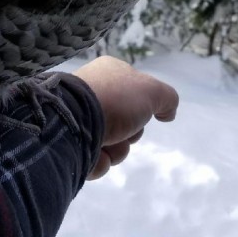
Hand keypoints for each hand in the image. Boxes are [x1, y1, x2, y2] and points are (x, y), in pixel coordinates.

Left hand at [73, 56, 178, 179]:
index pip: (136, 94)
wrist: (71, 121)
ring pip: (114, 144)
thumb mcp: (152, 91)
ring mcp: (79, 119)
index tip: (142, 112)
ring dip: (116, 150)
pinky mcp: (69, 144)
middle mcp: (93, 94)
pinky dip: (99, 162)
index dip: (144, 107)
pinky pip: (94, 160)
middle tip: (124, 129)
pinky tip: (94, 155)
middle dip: (130, 133)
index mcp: (109, 74)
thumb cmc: (115, 99)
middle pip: (127, 123)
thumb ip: (167, 98)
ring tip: (105, 144)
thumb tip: (168, 112)